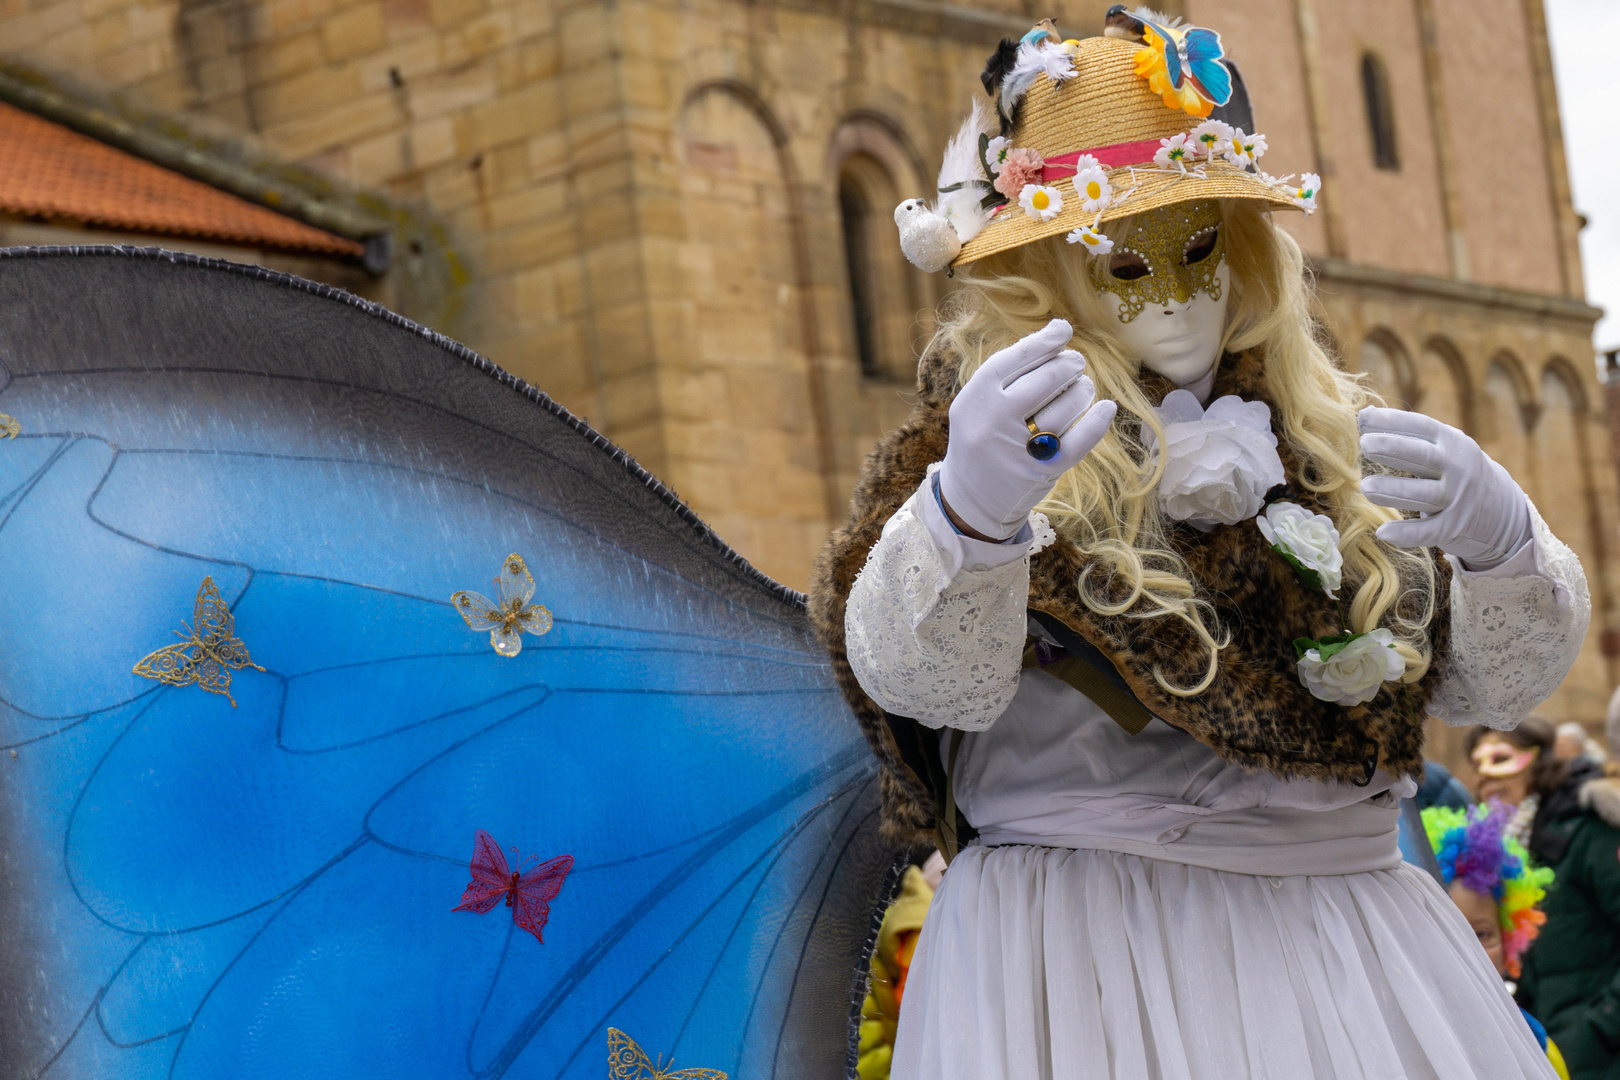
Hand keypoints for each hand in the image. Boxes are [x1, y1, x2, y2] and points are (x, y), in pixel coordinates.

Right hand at [938, 318, 1117, 539]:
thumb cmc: (982, 438)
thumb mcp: (979, 404)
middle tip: (1077, 364)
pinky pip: (1079, 441)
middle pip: (1045, 379)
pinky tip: (1105, 408)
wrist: (969, 500)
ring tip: (1083, 388)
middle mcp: (992, 423)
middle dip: (1069, 365)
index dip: (1043, 342)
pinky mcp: (1041, 472)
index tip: (1064, 331)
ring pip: (1066, 407)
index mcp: (974, 400)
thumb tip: (1058, 330)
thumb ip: (1011, 372)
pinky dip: (1097, 421)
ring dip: (1082, 390)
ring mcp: (1017, 450)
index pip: (1013, 360)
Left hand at [1358, 406, 1530, 569]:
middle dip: (1394, 448)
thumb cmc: (1454, 470)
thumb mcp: (1442, 446)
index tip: (1363, 420)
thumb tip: (1364, 416)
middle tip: (1365, 444)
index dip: (1393, 422)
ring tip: (1366, 486)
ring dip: (1393, 490)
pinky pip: (1428, 531)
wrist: (1500, 508)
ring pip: (1423, 494)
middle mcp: (1457, 468)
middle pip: (1423, 457)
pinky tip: (1383, 532)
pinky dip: (1407, 533)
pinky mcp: (1454, 527)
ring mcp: (1457, 498)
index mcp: (1451, 442)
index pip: (1422, 427)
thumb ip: (1408, 435)